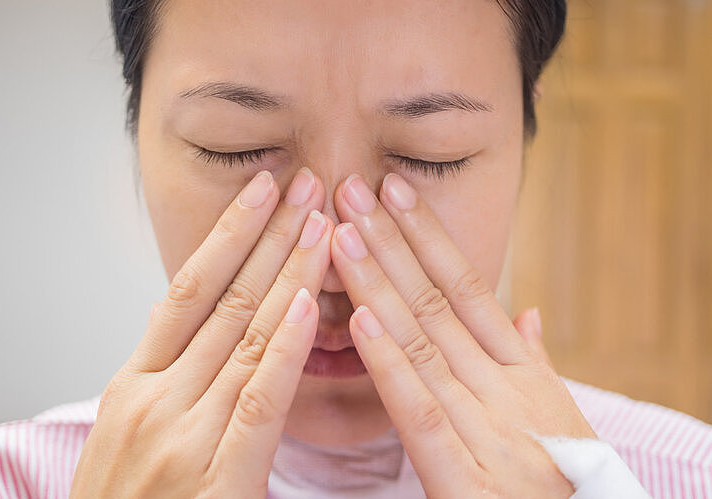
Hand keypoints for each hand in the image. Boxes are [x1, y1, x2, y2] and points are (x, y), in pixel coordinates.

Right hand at [71, 168, 332, 497]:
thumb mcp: (136, 433)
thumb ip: (175, 381)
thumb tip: (223, 332)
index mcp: (133, 385)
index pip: (188, 290)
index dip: (228, 234)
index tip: (263, 191)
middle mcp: (154, 398)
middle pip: (223, 298)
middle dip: (269, 235)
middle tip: (305, 183)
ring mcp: (182, 436)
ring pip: (245, 335)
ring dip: (288, 273)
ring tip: (322, 222)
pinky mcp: (218, 480)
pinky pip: (259, 400)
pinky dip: (284, 347)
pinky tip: (309, 303)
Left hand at [330, 173, 595, 497]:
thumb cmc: (566, 481)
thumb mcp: (559, 414)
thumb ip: (536, 361)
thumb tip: (528, 312)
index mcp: (523, 372)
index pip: (469, 288)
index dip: (429, 236)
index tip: (395, 190)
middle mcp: (504, 388)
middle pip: (436, 302)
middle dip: (391, 242)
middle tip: (351, 188)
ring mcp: (485, 429)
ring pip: (422, 343)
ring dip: (377, 284)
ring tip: (341, 234)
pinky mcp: (462, 478)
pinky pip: (419, 411)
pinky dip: (388, 364)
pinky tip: (358, 321)